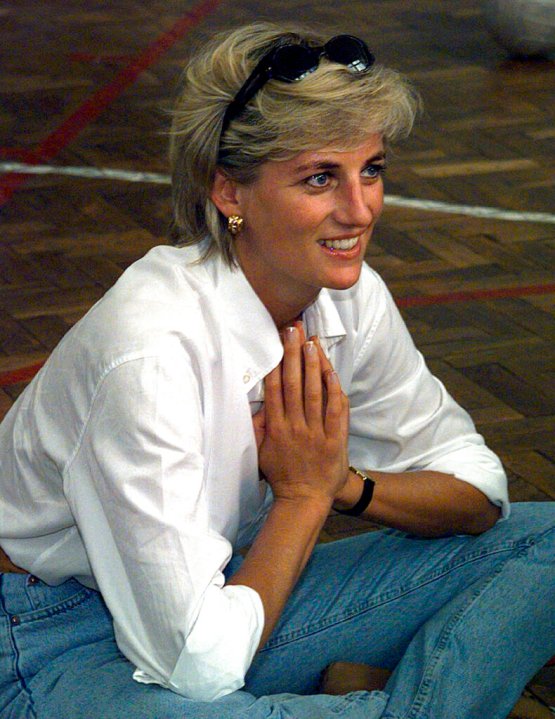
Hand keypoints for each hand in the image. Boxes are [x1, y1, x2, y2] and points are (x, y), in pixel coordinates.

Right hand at [254, 325, 349, 506]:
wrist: (304, 499)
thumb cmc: (281, 474)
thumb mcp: (261, 451)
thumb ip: (258, 427)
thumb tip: (253, 404)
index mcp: (276, 428)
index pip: (275, 388)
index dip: (277, 362)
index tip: (278, 341)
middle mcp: (294, 427)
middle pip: (294, 384)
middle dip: (294, 354)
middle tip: (294, 330)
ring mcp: (315, 433)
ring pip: (314, 393)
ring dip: (313, 366)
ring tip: (311, 342)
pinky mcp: (334, 440)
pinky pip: (335, 411)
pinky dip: (334, 390)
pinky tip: (331, 371)